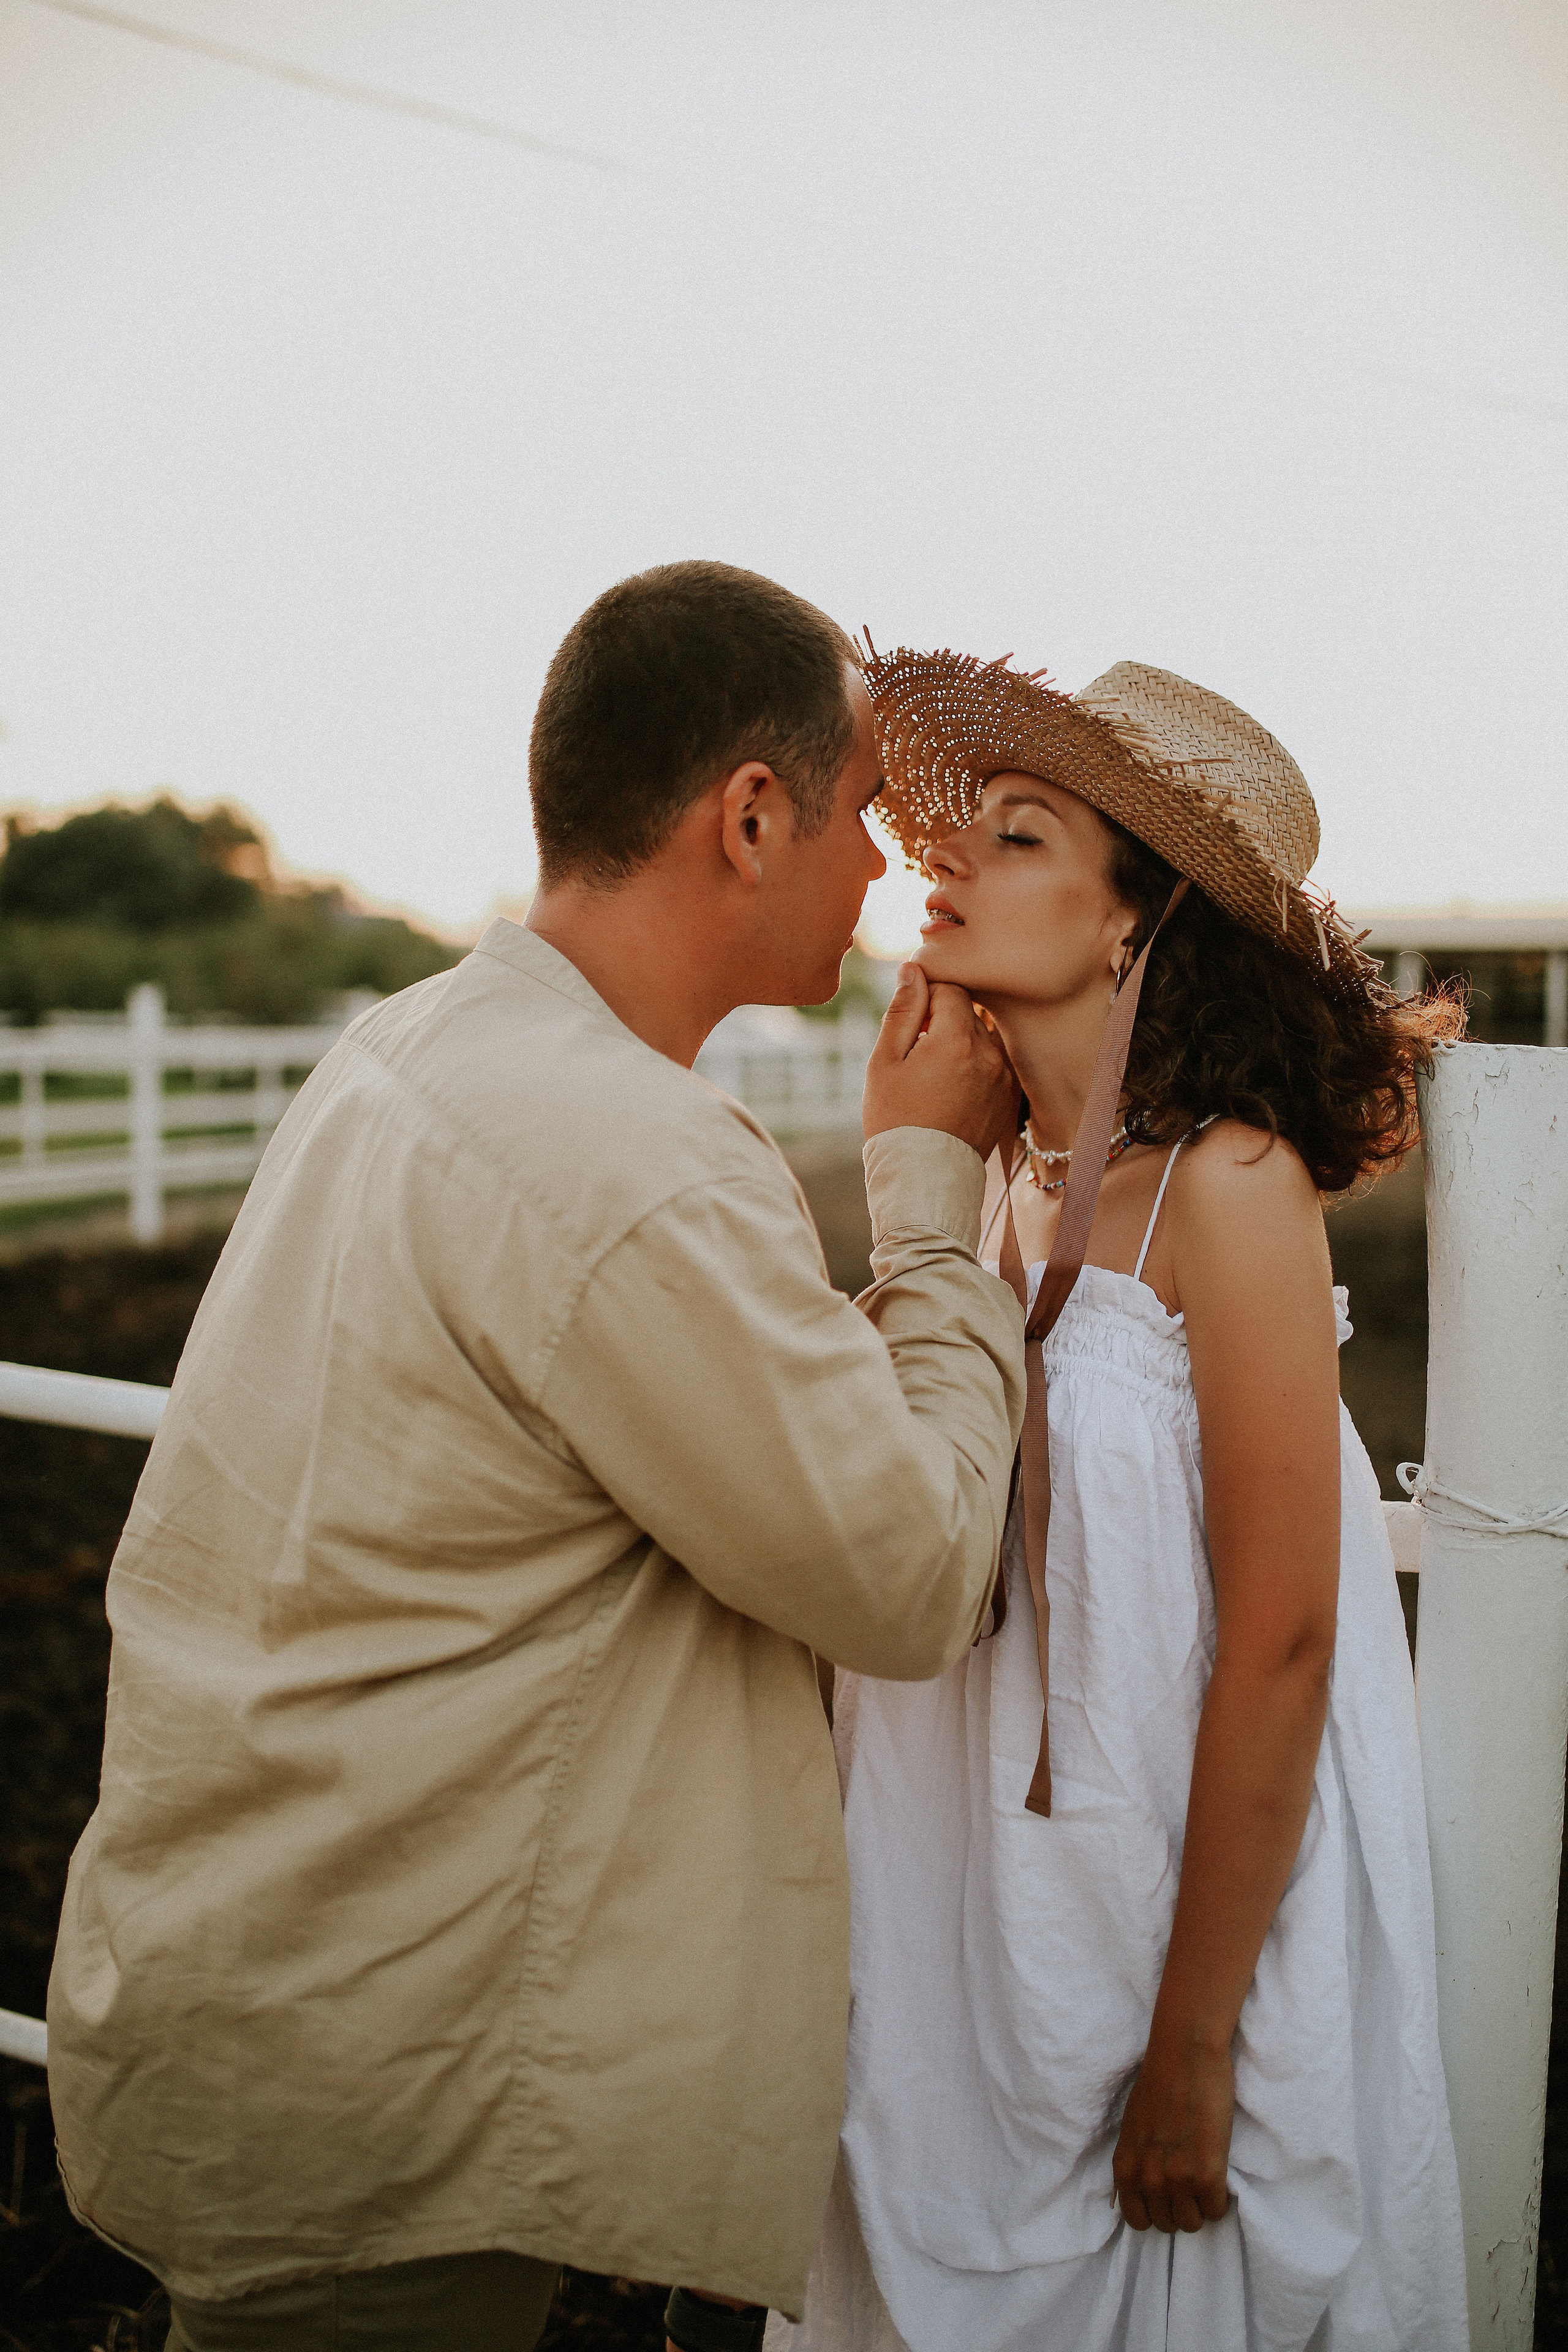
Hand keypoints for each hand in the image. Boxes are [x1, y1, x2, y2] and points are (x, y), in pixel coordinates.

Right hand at [862, 965, 1017, 1157]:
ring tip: (934, 1074)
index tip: (909, 1023)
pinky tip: (952, 1090)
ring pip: (983, 1036)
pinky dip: (975, 1065)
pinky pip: (994, 1063)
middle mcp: (989, 1052)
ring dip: (961, 1042)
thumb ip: (902, 1010)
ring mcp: (1004, 1076)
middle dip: (942, 1021)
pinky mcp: (1009, 1096)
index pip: (950, 987)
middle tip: (917, 1053)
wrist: (923, 1178)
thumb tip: (913, 968)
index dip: (925, 998)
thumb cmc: (894, 1119)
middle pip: (969, 1011)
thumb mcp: (885, 1061)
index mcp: (957, 1038)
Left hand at [1112, 2034, 1234, 2232]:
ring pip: (1191, 2224)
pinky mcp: (1207, 2174)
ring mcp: (1177, 2179)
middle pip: (1166, 2224)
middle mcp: (1148, 2178)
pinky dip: (1219, 2200)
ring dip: (1199, 2206)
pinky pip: (1216, 2211)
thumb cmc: (1158, 2083)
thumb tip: (1132, 2192)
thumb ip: (1133, 2161)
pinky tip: (1218, 2175)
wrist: (1185, 2055)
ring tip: (1204, 2179)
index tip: (1167, 2196)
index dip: (1154, 2211)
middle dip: (1178, 2208)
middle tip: (1189, 2183)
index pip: (1136, 2220)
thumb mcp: (1132, 2127)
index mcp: (1125, 2167)